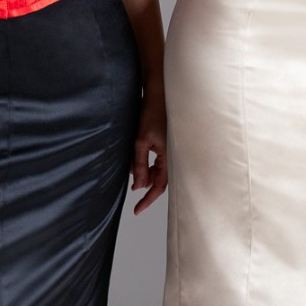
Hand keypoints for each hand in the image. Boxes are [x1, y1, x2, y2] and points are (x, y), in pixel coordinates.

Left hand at [130, 96, 167, 214]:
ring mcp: (171, 151)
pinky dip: (147, 164)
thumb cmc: (152, 115)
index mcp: (169, 158)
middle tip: (132, 183)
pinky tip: (139, 159)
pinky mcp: (167, 145)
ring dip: (144, 172)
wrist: (159, 96)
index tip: (137, 210)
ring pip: (157, 171)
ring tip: (134, 164)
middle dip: (144, 183)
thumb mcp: (141, 141)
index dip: (147, 200)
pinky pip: (158, 162)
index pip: (158, 186)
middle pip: (158, 180)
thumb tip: (138, 185)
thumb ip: (139, 164)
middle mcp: (173, 156)